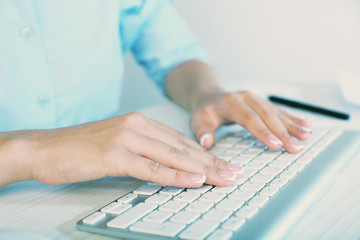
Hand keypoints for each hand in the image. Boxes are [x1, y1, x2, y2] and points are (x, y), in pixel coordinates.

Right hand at [2, 112, 243, 187]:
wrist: (46, 147)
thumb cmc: (83, 148)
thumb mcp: (119, 144)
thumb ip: (144, 150)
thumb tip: (169, 165)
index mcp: (140, 122)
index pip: (181, 141)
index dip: (206, 155)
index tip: (225, 166)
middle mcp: (137, 126)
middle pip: (183, 148)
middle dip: (212, 164)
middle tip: (235, 174)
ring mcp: (126, 138)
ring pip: (173, 156)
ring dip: (202, 170)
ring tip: (224, 179)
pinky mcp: (114, 154)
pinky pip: (151, 168)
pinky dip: (175, 176)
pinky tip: (194, 182)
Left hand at [190, 90, 312, 152]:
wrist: (211, 97)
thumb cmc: (205, 111)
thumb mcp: (198, 119)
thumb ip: (201, 130)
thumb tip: (206, 142)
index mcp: (231, 102)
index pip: (249, 118)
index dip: (263, 131)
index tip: (276, 144)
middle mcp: (247, 98)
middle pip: (267, 116)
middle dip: (283, 132)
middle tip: (296, 147)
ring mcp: (257, 99)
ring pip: (277, 112)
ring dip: (293, 125)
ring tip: (306, 136)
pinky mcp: (263, 103)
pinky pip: (280, 110)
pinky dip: (293, 118)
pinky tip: (307, 124)